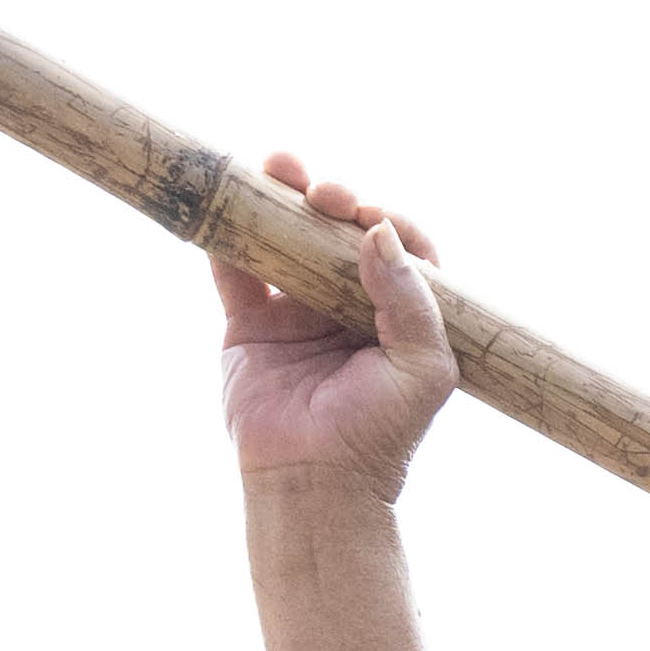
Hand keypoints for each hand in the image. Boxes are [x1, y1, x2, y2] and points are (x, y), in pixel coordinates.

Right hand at [215, 157, 461, 498]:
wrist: (316, 483)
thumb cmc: (379, 434)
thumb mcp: (422, 369)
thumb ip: (411, 301)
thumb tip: (380, 231)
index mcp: (399, 315)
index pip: (398, 249)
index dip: (386, 220)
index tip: (368, 214)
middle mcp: (347, 305)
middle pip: (338, 231)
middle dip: (332, 199)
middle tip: (324, 193)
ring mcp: (295, 310)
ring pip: (285, 236)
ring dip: (280, 197)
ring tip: (278, 167)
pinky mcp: (249, 323)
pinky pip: (233, 267)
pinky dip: (227, 231)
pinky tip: (227, 199)